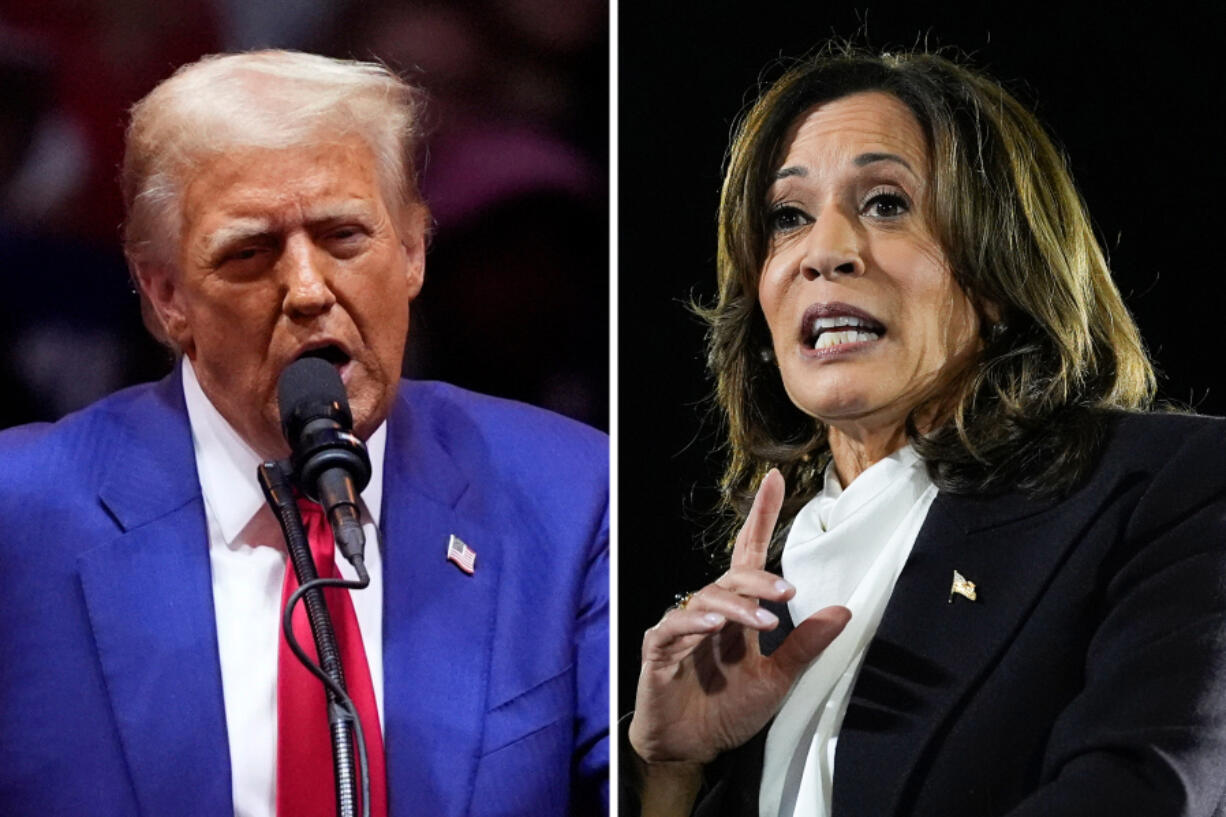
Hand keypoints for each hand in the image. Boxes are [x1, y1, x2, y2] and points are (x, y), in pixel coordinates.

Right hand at [629, 469, 850, 765]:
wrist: (690, 749)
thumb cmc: (728, 710)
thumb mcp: (778, 679)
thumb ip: (805, 644)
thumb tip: (845, 610)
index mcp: (738, 612)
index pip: (750, 555)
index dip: (763, 518)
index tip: (777, 481)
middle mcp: (711, 611)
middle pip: (733, 576)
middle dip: (760, 579)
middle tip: (788, 593)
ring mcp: (683, 627)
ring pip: (708, 598)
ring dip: (737, 606)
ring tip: (763, 621)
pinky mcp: (659, 649)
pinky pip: (674, 625)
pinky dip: (694, 622)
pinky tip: (714, 626)